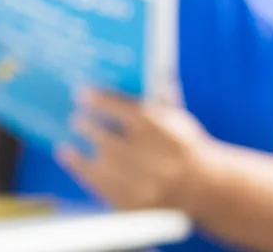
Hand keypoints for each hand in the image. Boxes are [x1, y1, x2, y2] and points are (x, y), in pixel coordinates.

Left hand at [58, 90, 217, 212]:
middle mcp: (148, 156)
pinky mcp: (131, 202)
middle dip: (86, 126)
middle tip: (76, 118)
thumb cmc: (186, 146)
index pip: (121, 109)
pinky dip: (80, 168)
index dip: (99, 100)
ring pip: (100, 162)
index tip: (83, 93)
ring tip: (70, 139)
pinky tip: (69, 156)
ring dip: (80, 149)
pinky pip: (98, 184)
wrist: (203, 188)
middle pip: (105, 138)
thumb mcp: (179, 119)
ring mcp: (139, 183)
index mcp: (160, 130)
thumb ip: (161, 97)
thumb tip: (147, 68)